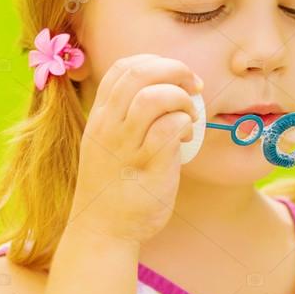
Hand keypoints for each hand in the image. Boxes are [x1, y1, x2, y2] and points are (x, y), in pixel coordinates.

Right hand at [68, 53, 202, 244]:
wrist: (102, 230)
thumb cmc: (115, 187)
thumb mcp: (112, 145)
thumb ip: (130, 119)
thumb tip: (170, 96)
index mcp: (100, 116)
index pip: (123, 68)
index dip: (156, 63)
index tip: (177, 77)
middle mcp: (108, 126)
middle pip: (139, 74)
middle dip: (175, 71)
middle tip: (195, 87)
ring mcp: (124, 146)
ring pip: (152, 98)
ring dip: (180, 99)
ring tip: (189, 117)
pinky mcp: (145, 166)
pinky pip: (168, 129)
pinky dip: (184, 125)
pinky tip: (187, 138)